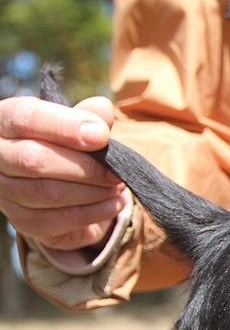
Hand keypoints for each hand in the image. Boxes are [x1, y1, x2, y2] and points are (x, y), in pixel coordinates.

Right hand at [0, 94, 125, 250]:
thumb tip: (102, 108)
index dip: (65, 126)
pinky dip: (94, 212)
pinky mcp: (23, 220)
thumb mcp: (76, 125)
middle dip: (85, 167)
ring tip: (117, 186)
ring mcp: (5, 191)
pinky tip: (113, 204)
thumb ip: (89, 115)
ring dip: (93, 191)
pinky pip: (59, 219)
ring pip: (49, 193)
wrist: (60, 184)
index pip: (25, 118)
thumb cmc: (67, 145)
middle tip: (117, 171)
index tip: (101, 136)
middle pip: (34, 160)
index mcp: (4, 121)